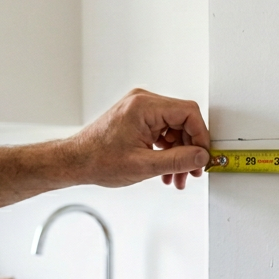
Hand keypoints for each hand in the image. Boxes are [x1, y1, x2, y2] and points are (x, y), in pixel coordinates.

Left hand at [65, 89, 210, 188]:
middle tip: (191, 171)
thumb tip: (201, 156)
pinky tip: (166, 169)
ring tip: (176, 176)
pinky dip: (167, 150)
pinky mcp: (138, 118)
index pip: (188, 113)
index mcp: (144, 106)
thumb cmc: (98, 160)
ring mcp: (140, 109)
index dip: (200, 136)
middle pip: (183, 121)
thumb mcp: (144, 165)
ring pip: (174, 128)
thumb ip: (177, 160)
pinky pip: (162, 131)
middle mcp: (143, 102)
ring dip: (178, 153)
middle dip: (189, 149)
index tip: (202, 156)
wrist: (76, 162)